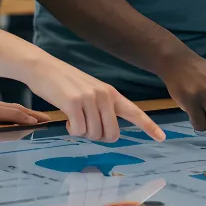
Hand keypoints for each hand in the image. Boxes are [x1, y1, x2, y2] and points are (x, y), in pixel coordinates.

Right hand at [28, 58, 165, 143]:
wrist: (43, 67)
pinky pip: (78, 130)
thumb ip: (102, 109)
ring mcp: (90, 98)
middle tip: (84, 128)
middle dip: (98, 137)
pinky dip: (71, 130)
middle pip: (111, 134)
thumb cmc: (64, 84)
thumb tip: (107, 133)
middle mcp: (104, 96)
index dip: (149, 126)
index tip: (162, 138)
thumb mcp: (90, 92)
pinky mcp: (74, 103)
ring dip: (81, 132)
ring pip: (93, 134)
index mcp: (111, 93)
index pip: (135, 112)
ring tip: (72, 118)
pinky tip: (65, 119)